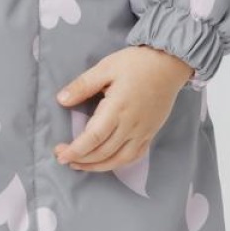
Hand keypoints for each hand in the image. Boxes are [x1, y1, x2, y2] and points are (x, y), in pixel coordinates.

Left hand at [53, 46, 192, 172]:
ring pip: (119, 159)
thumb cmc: (136, 63)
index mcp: (117, 108)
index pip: (93, 138)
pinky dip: (118, 163)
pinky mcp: (151, 133)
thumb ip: (82, 85)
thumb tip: (61, 100)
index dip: (75, 150)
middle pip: (103, 152)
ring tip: (80, 165)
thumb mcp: (105, 68)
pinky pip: (134, 156)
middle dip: (81, 159)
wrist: (169, 64)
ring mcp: (143, 131)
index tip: (60, 154)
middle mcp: (131, 124)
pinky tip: (106, 162)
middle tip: (62, 157)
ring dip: (97, 166)